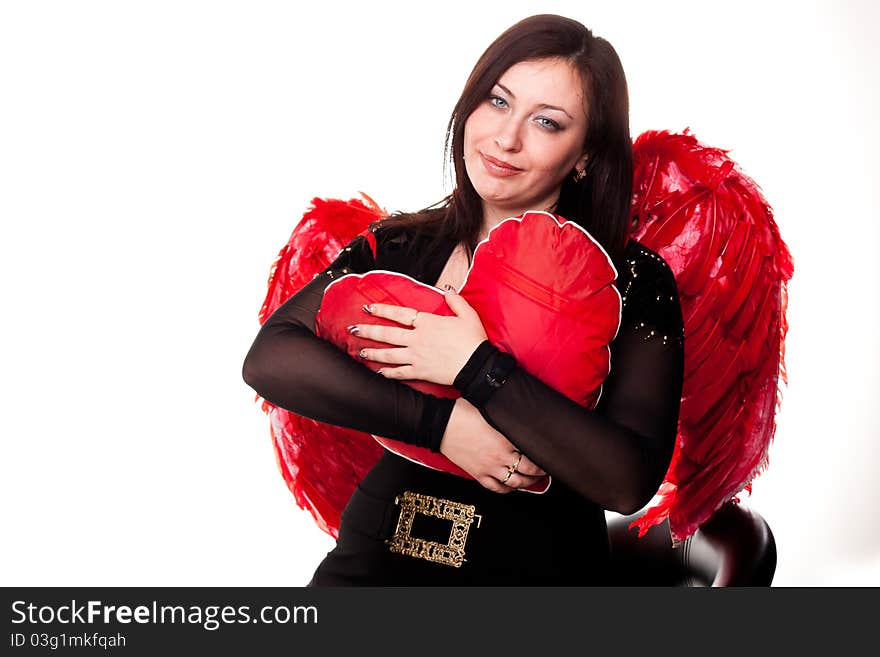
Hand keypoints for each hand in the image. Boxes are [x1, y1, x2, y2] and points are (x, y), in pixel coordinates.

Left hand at [351, 288, 487, 385]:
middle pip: (387, 334)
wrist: (477, 366)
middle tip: (352, 329)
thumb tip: (447, 289)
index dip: (382, 310)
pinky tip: (378, 372)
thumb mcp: (468, 315)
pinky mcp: (420, 372)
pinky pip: (400, 373)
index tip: (368, 308)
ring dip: (372, 352)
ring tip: (360, 351)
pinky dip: (388, 373)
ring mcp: (416, 357)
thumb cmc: (473, 341)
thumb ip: (455, 301)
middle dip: (368, 331)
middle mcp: (417, 339)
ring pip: (389, 354)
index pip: (399, 314)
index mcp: (427, 323)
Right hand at [439, 398, 547, 493]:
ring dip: (528, 483)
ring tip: (534, 479)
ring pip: (515, 483)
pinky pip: (497, 488)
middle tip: (546, 469)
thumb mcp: (489, 408)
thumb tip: (519, 411)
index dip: (544, 456)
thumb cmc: (462, 413)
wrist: (440, 424)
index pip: (533, 454)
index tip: (549, 454)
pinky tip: (512, 486)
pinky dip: (507, 489)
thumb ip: (506, 415)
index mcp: (505, 440)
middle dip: (540, 472)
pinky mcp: (478, 474)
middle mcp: (500, 457)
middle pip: (528, 471)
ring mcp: (489, 468)